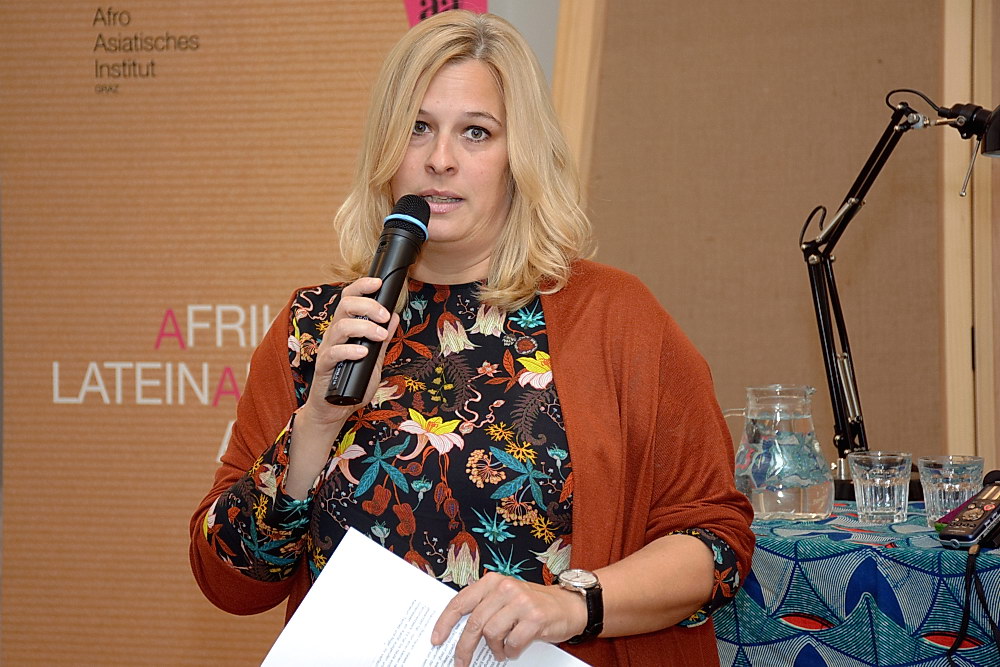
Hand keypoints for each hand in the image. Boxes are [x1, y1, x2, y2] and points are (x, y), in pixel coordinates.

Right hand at [285, 277, 399, 498]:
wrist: (335, 409)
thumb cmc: (353, 381)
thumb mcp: (375, 358)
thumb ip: (382, 339)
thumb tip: (395, 317)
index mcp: (347, 328)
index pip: (350, 299)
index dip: (362, 286)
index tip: (378, 282)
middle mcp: (335, 334)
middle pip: (344, 306)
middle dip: (367, 305)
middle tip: (384, 315)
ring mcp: (328, 349)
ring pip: (340, 326)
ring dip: (363, 327)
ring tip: (379, 335)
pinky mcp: (324, 367)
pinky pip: (334, 353)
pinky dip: (350, 350)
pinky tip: (363, 352)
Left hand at [430, 572, 586, 664]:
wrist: (568, 605)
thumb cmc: (533, 604)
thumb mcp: (506, 598)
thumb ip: (484, 607)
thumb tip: (457, 632)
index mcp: (493, 581)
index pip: (460, 601)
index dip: (445, 622)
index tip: (437, 639)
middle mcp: (505, 588)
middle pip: (474, 623)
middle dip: (464, 647)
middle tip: (461, 662)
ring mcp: (520, 602)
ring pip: (491, 634)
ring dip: (494, 649)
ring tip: (501, 651)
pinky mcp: (534, 617)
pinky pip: (512, 643)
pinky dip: (510, 651)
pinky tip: (514, 649)